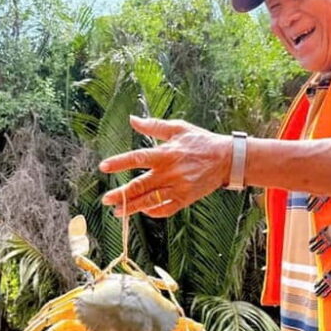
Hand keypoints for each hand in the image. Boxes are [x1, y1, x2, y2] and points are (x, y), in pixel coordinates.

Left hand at [99, 116, 232, 217]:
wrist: (227, 159)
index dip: (119, 162)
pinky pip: (166, 209)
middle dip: (121, 194)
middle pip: (140, 185)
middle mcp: (170, 172)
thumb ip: (154, 126)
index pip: (138, 158)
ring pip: (150, 201)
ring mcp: (178, 187)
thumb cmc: (201, 141)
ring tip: (117, 212)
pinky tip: (143, 211)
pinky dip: (153, 212)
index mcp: (166, 153)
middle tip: (106, 199)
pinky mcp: (186, 199)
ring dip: (132, 207)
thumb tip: (132, 119)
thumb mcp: (178, 128)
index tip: (104, 167)